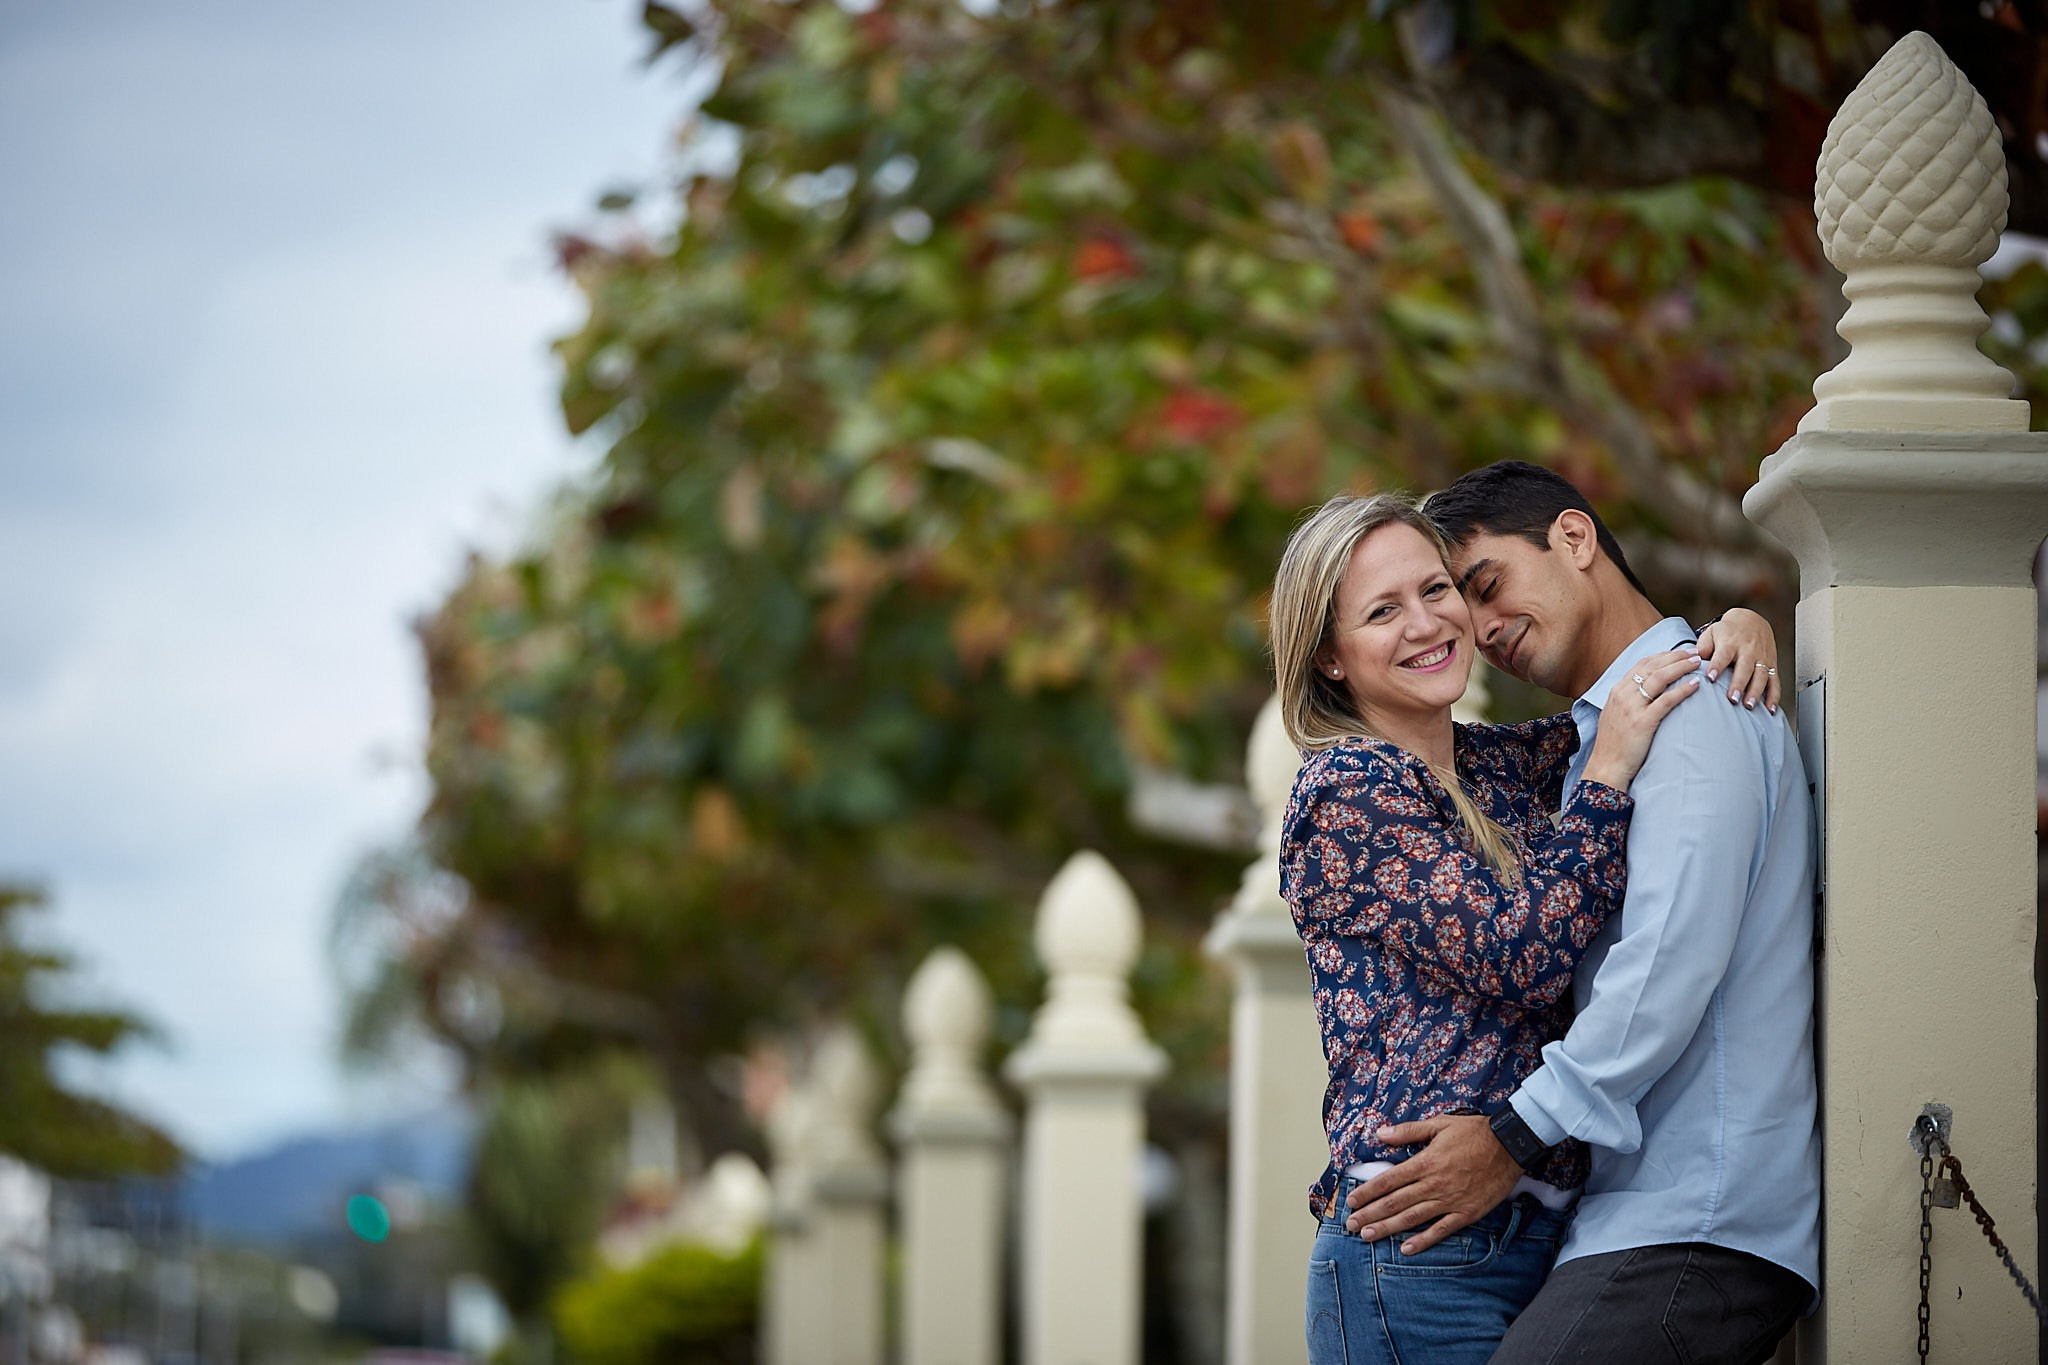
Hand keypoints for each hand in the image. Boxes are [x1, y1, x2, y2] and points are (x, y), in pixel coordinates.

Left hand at [1343, 1115, 1522, 1253]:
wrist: (1510, 1146)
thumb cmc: (1474, 1132)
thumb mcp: (1439, 1124)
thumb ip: (1408, 1131)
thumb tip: (1380, 1133)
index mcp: (1425, 1162)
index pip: (1388, 1180)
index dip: (1368, 1192)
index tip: (1352, 1201)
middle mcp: (1434, 1184)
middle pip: (1395, 1202)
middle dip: (1371, 1214)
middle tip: (1351, 1225)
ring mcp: (1450, 1201)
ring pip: (1413, 1218)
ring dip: (1388, 1228)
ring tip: (1367, 1236)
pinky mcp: (1467, 1213)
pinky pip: (1441, 1230)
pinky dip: (1423, 1241)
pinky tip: (1406, 1249)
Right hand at [1579, 648, 1701, 792]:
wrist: (1607, 766)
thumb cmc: (1614, 745)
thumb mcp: (1615, 716)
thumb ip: (1628, 701)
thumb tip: (1645, 692)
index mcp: (1616, 691)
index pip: (1641, 664)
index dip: (1662, 655)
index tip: (1679, 652)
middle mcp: (1623, 695)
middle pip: (1652, 666)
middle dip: (1675, 656)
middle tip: (1694, 652)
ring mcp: (1632, 708)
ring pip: (1659, 678)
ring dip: (1681, 667)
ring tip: (1697, 662)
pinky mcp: (1643, 722)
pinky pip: (1666, 700)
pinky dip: (1682, 690)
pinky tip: (1695, 685)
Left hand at [1695, 608, 1779, 713]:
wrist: (1753, 621)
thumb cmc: (1729, 631)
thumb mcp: (1712, 632)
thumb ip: (1703, 645)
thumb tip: (1695, 657)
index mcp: (1731, 643)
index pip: (1723, 654)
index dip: (1717, 666)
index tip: (1710, 678)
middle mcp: (1748, 651)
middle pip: (1744, 668)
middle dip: (1739, 684)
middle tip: (1733, 699)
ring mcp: (1762, 659)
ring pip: (1761, 676)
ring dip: (1756, 692)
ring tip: (1749, 705)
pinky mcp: (1772, 666)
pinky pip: (1775, 682)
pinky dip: (1774, 696)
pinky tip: (1770, 709)